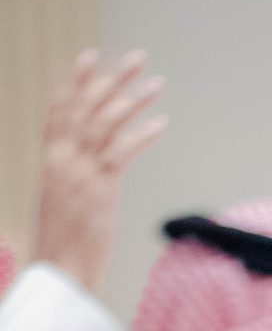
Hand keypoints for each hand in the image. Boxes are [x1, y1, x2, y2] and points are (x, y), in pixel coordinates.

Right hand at [33, 50, 165, 296]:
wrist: (60, 273)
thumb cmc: (64, 246)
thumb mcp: (64, 204)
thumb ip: (74, 180)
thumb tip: (91, 173)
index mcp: (51, 160)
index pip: (60, 110)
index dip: (75, 82)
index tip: (91, 57)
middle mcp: (62, 159)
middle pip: (86, 106)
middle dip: (112, 79)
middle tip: (138, 58)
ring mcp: (79, 172)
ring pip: (105, 123)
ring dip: (133, 100)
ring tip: (157, 84)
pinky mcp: (98, 189)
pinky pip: (121, 152)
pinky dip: (142, 135)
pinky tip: (161, 123)